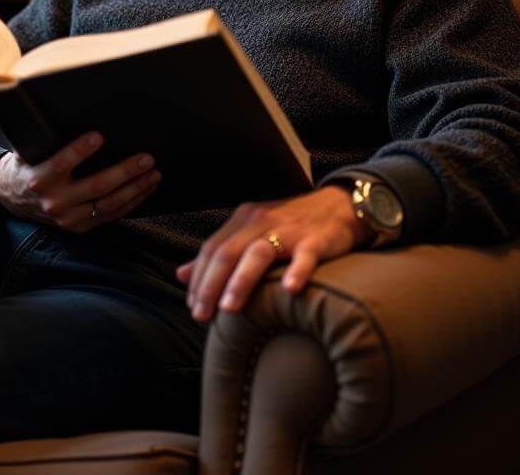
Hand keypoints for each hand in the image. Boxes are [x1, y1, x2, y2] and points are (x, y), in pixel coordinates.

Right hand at [0, 130, 161, 232]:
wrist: (12, 198)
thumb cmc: (27, 164)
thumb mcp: (28, 150)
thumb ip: (47, 140)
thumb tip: (75, 114)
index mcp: (39, 178)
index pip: (62, 163)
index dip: (80, 150)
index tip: (99, 135)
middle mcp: (54, 201)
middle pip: (96, 186)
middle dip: (125, 171)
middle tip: (147, 158)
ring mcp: (68, 218)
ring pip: (109, 204)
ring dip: (136, 188)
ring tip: (154, 173)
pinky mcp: (79, 227)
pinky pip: (110, 215)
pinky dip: (131, 202)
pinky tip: (145, 189)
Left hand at [176, 185, 373, 321]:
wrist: (338, 206)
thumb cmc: (290, 226)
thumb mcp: (250, 233)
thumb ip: (218, 254)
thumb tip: (181, 275)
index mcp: (243, 221)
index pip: (212, 249)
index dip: (199, 277)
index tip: (192, 306)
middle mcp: (260, 222)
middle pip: (228, 252)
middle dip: (211, 284)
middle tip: (201, 314)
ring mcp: (288, 230)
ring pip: (258, 253)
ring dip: (241, 280)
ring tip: (229, 308)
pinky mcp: (316, 239)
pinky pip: (305, 254)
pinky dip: (297, 270)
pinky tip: (290, 289)